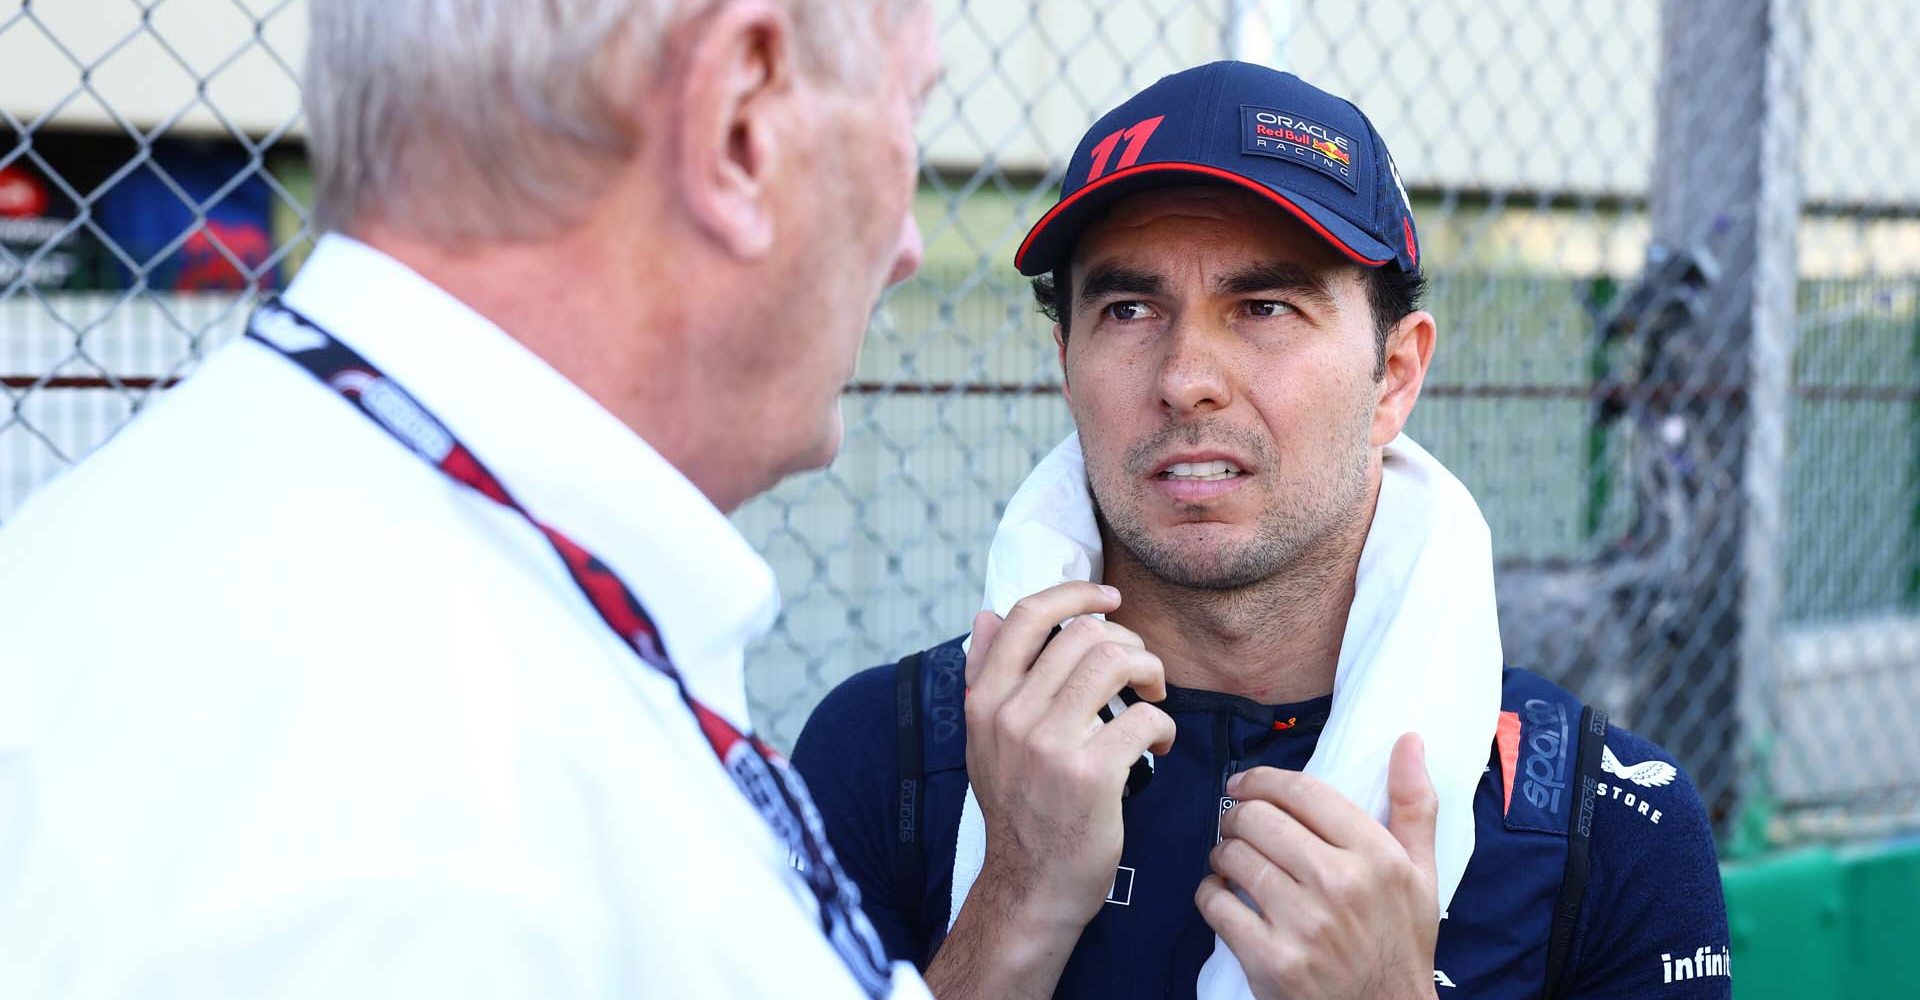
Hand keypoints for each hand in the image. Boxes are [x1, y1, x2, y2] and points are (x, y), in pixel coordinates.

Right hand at [962, 582, 1176, 930]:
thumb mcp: (985, 740)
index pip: (1027, 616)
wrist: (1030, 886)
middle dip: (1129, 643)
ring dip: (1150, 673)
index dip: (1076, 593)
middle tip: (1142, 673)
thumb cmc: (1018, 809)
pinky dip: (1163, 726)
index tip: (1110, 599)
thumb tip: (985, 614)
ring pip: (1115, 662)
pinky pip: (1143, 718)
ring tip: (1154, 700)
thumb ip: (983, 675)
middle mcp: (1011, 715)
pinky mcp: (1090, 775)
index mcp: (986, 701)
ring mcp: (1049, 744)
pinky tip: (1158, 746)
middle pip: (1085, 633)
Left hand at [1195, 733, 1440, 999]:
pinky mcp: (1271, 960)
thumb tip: (1409, 740)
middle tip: (1237, 827)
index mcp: (1376, 857)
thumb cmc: (1401, 944)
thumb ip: (1414, 805)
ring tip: (1231, 862)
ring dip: (1221, 854)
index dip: (1263, 779)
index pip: (1303, 792)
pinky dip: (1210, 895)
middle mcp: (1339, 885)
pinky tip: (1223, 897)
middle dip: (1237, 817)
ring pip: (1232, 856)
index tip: (1245, 784)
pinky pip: (1216, 904)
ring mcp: (1303, 924)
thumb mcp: (1422, 876)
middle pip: (1258, 818)